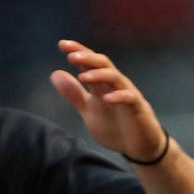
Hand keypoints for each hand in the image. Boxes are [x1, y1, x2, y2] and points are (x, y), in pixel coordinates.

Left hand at [50, 40, 168, 164]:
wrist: (139, 148)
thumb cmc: (116, 127)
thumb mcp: (89, 111)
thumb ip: (74, 94)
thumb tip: (55, 74)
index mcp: (102, 84)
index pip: (90, 62)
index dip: (78, 51)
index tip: (62, 44)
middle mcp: (115, 85)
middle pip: (103, 63)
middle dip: (88, 58)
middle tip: (71, 56)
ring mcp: (128, 95)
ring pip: (115, 77)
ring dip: (99, 75)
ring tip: (83, 77)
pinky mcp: (139, 108)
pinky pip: (130, 98)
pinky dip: (118, 97)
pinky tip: (106, 99)